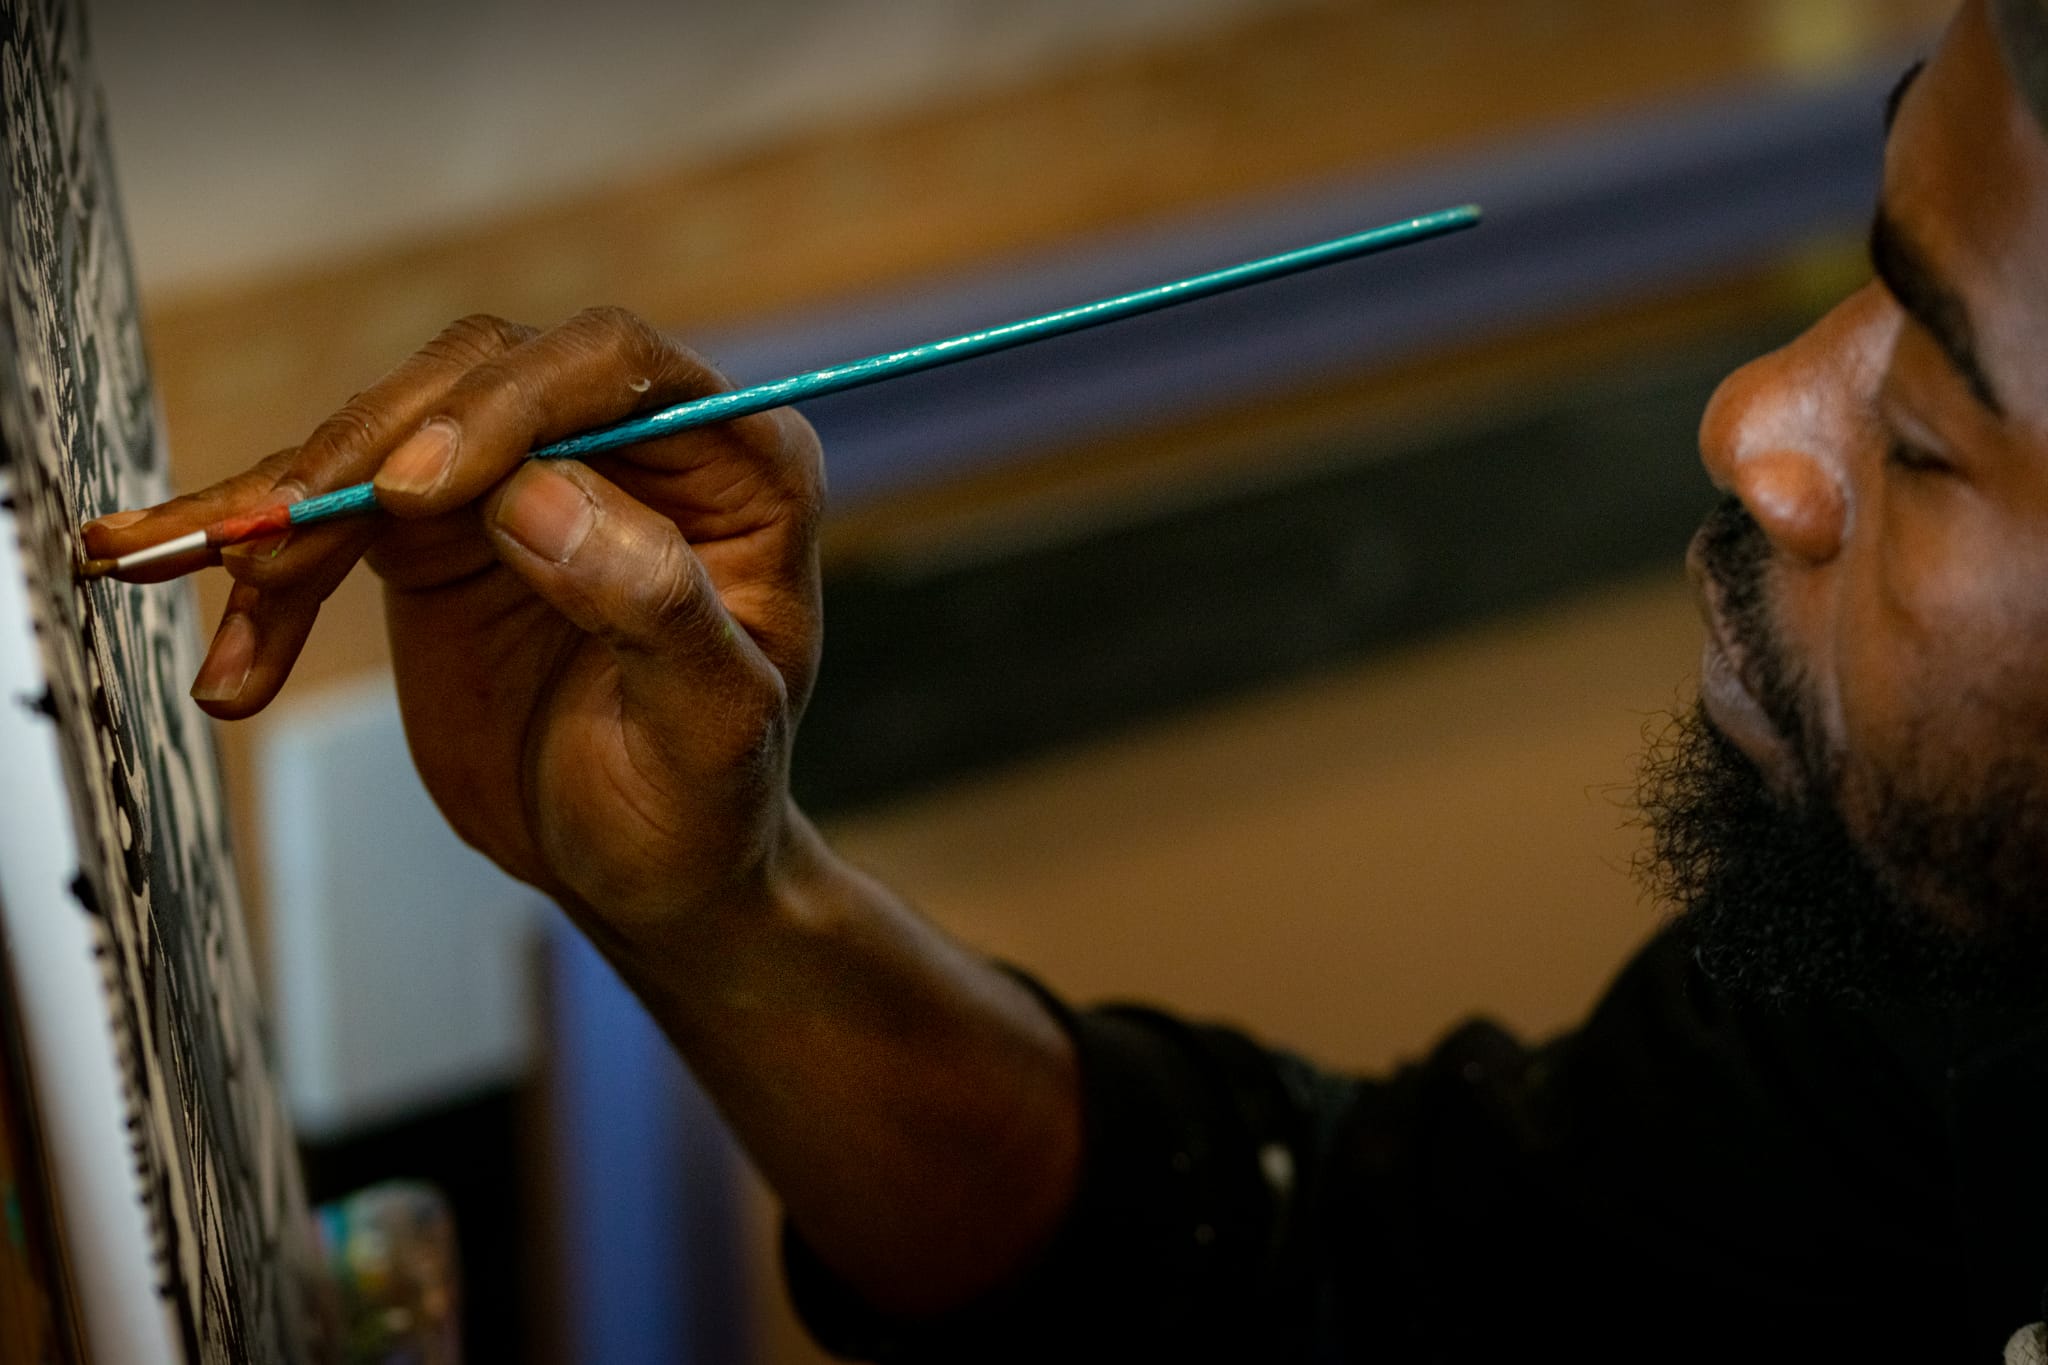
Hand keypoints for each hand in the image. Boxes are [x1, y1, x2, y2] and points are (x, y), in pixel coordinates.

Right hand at [85, 309, 825, 940]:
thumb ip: (655, 608)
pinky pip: (333, 519)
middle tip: (277, 543)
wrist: (644, 869)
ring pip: (387, 437)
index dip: (506, 405)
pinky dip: (262, 575)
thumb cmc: (708, 806)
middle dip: (367, 450)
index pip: (614, 369)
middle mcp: (630, 444)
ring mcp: (528, 479)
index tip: (409, 491)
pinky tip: (219, 656)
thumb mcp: (714, 728)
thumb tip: (544, 496)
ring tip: (196, 579)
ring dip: (283, 508)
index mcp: (737, 465)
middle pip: (480, 376)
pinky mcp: (441, 535)